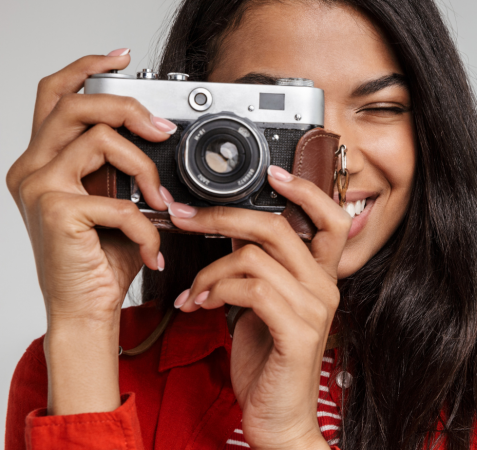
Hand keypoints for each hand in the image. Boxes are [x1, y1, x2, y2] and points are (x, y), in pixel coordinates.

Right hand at [6, 50, 174, 413]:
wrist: (87, 310)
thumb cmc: (103, 258)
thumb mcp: (116, 201)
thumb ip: (122, 168)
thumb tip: (158, 132)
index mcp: (43, 160)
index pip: (55, 95)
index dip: (85, 67)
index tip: (120, 56)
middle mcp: (31, 168)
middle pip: (77, 105)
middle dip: (128, 108)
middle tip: (162, 129)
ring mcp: (39, 188)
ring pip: (100, 141)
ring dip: (146, 170)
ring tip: (161, 203)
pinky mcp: (56, 212)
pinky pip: (118, 201)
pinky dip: (146, 227)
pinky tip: (151, 249)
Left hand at [172, 165, 350, 449]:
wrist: (278, 419)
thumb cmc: (269, 365)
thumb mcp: (260, 308)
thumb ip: (257, 271)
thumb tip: (230, 234)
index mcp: (318, 278)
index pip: (330, 219)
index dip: (306, 191)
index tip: (275, 172)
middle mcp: (323, 288)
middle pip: (278, 227)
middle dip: (223, 216)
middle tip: (187, 218)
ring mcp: (314, 309)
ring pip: (253, 257)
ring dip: (209, 269)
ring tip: (192, 293)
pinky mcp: (297, 331)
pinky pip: (251, 289)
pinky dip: (216, 291)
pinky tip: (200, 306)